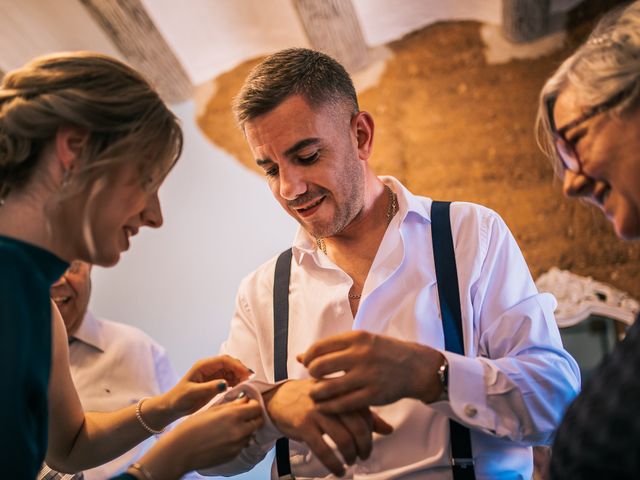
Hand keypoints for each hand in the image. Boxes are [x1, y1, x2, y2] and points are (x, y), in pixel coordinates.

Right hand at [135, 397, 263, 478]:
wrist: (180, 451)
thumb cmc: (191, 428)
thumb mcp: (212, 410)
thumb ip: (231, 404)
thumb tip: (244, 399)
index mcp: (233, 415)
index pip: (256, 407)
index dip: (252, 404)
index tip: (246, 404)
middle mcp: (239, 430)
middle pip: (258, 421)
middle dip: (252, 416)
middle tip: (241, 415)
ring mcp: (237, 445)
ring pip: (251, 433)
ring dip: (246, 428)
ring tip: (230, 427)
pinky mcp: (233, 455)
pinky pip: (242, 444)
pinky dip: (238, 440)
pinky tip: (224, 437)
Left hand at [163, 355, 252, 418]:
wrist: (172, 407)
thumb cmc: (179, 399)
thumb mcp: (192, 393)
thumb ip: (209, 388)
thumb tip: (225, 383)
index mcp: (203, 366)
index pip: (224, 360)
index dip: (236, 365)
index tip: (246, 374)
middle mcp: (209, 368)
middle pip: (230, 363)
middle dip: (240, 369)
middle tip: (250, 380)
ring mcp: (212, 375)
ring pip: (231, 370)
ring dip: (240, 376)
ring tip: (247, 385)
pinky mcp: (215, 382)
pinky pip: (229, 379)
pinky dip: (236, 382)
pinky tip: (240, 388)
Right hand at [264, 379, 392, 476]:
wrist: (279, 398)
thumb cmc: (312, 400)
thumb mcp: (338, 400)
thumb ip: (363, 413)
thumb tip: (389, 430)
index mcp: (342, 391)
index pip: (366, 413)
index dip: (372, 431)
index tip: (368, 441)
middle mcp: (331, 399)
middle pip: (359, 427)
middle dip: (365, 446)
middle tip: (364, 455)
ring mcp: (317, 412)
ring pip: (343, 439)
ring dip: (351, 456)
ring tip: (350, 461)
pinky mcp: (304, 425)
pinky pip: (324, 450)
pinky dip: (334, 464)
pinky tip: (338, 469)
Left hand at [297, 331, 444, 412]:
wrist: (415, 367)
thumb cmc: (383, 352)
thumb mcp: (361, 341)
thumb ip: (332, 348)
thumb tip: (300, 357)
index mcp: (356, 338)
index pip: (319, 348)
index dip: (308, 358)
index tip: (309, 365)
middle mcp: (360, 354)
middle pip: (319, 367)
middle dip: (312, 376)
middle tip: (315, 380)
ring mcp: (367, 375)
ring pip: (328, 388)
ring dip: (317, 394)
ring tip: (317, 395)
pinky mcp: (373, 395)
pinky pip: (343, 404)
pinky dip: (329, 407)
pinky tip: (326, 406)